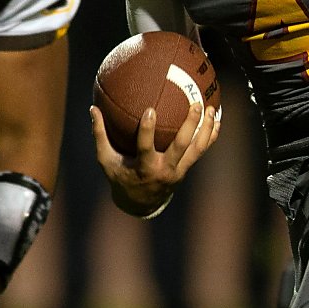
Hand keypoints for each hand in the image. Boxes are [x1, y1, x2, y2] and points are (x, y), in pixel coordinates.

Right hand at [90, 102, 222, 216]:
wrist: (139, 203)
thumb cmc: (120, 176)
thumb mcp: (106, 160)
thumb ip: (100, 135)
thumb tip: (92, 109)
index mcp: (143, 168)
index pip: (146, 148)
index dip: (148, 130)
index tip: (150, 109)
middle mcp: (164, 170)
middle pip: (181, 147)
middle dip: (190, 126)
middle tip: (194, 104)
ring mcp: (178, 171)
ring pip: (196, 149)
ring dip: (205, 129)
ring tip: (210, 108)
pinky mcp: (185, 169)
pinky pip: (201, 151)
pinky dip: (210, 136)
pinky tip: (216, 120)